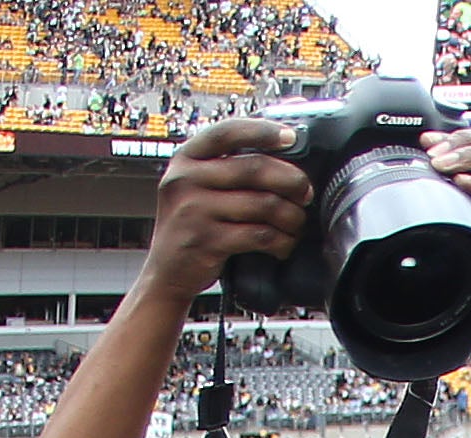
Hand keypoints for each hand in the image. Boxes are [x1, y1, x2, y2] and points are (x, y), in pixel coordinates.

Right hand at [132, 116, 309, 305]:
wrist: (166, 273)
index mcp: (185, 158)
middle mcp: (186, 180)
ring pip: (262, 204)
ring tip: (296, 223)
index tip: (291, 138)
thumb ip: (223, 166)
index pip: (227, 132)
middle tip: (305, 192)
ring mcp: (195, 211)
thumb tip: (280, 150)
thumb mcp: (194, 186)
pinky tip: (284, 244)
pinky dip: (280, 241)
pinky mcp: (208, 241)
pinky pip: (259, 235)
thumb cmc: (191, 225)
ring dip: (290, 215)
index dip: (263, 132)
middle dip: (290, 180)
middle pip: (253, 169)